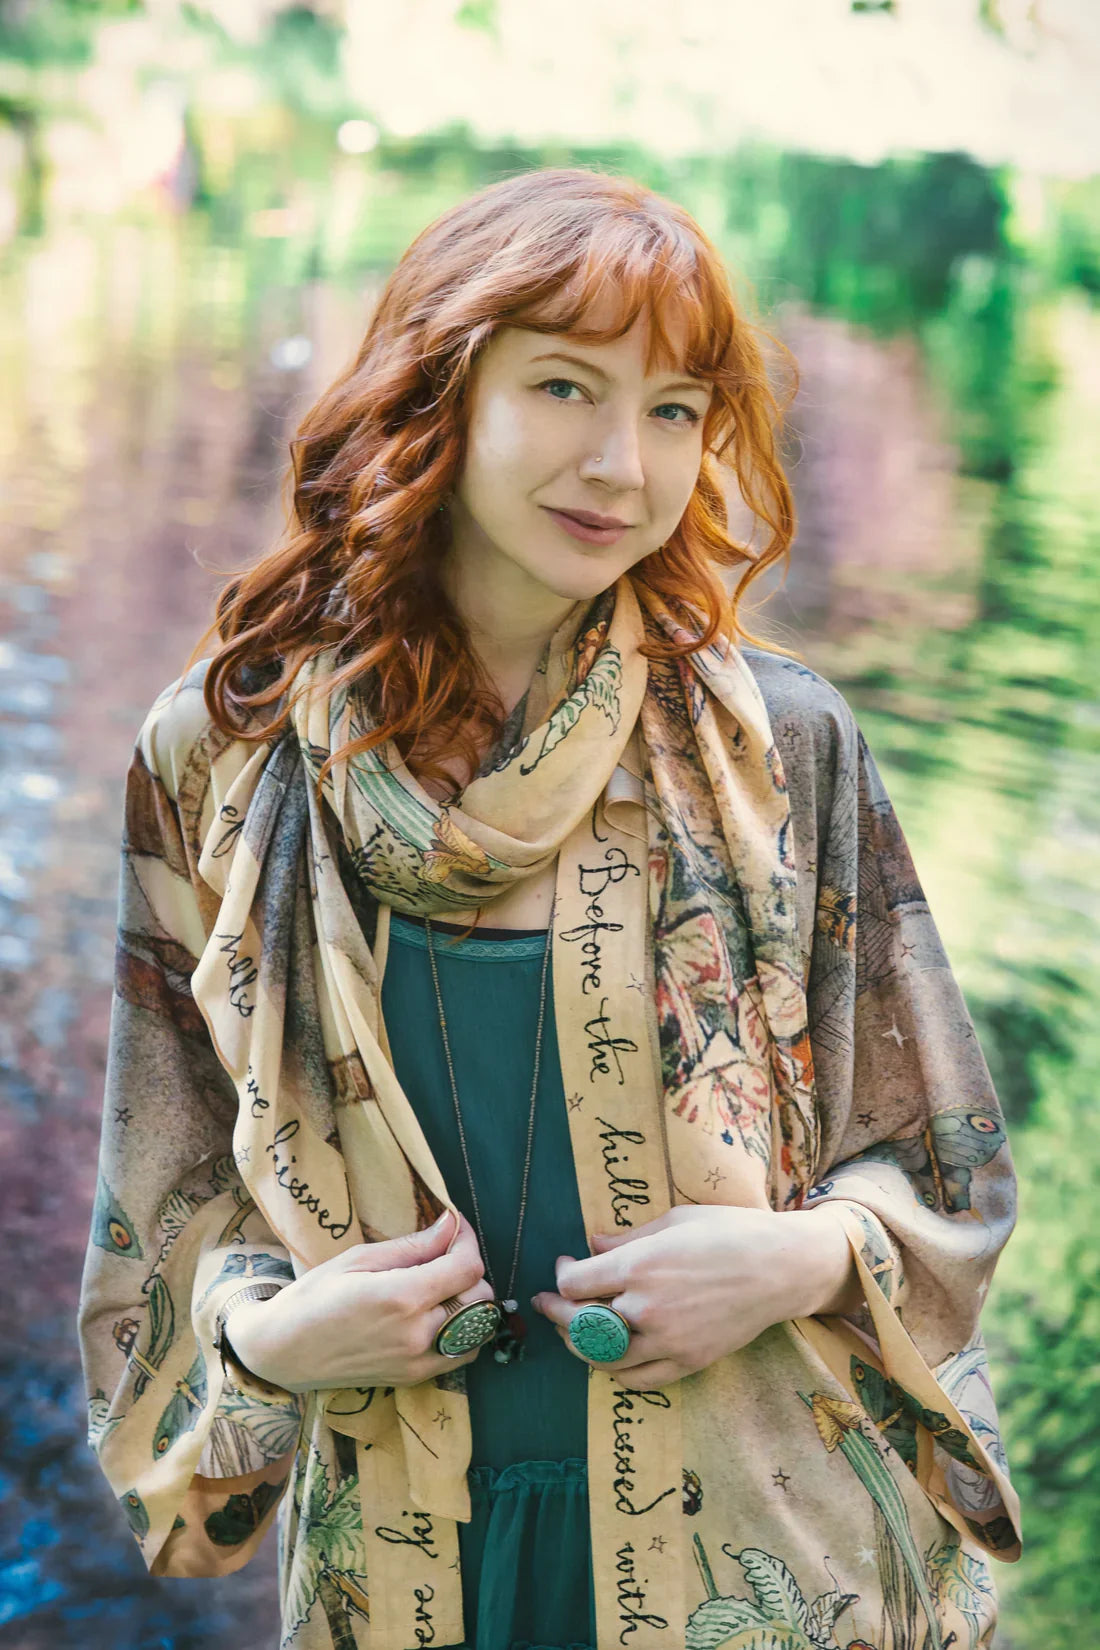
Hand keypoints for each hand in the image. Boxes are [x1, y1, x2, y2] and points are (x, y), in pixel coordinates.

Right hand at [227, 1208, 496, 1393]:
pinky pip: (461, 1354)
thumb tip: (451, 1224)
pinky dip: (462, 1332)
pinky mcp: (414, 1378)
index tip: (455, 1229)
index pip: (468, 1268)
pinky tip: (438, 1315)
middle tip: (442, 1255)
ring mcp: (418, 1361)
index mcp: (402, 1298)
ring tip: (440, 1286)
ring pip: (477, 1327)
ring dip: (470, 1302)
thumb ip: (412, 1246)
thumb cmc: (313, 1297)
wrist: (282, 1351)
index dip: (468, 1242)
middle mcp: (417, 1333)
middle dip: (468, 1270)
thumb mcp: (358, 1259)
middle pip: (479, 1297)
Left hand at [531, 1204, 857, 1390]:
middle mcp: (647, 1307)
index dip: (563, 1274)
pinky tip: (608, 1357)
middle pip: (580, 1322)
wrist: (781, 1268)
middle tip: (548, 1303)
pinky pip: (637, 1379)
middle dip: (556, 1311)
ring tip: (571, 1330)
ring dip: (578, 1344)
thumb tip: (591, 1244)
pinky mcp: (688, 1362)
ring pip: (602, 1357)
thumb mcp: (673, 1221)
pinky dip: (615, 1371)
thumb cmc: (730, 1232)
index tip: (566, 1263)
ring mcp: (668, 1340)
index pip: (575, 1283)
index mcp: (640, 1266)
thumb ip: (627, 1238)